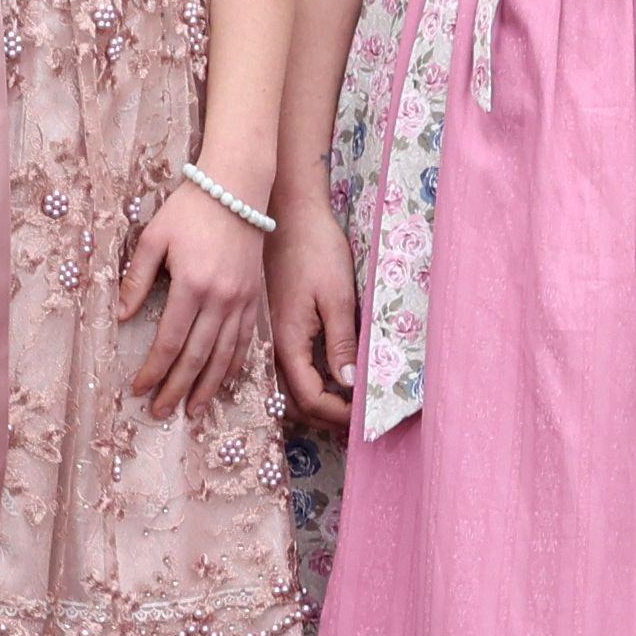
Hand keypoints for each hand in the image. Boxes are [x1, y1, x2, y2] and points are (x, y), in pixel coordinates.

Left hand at [120, 182, 271, 420]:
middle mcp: (220, 298)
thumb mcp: (154, 238)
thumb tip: (122, 317)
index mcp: (191, 284)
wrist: (237, 187)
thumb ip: (136, 279)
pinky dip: (233, 367)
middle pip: (198, 357)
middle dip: (177, 388)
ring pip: (224, 356)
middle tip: (160, 412)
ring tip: (191, 411)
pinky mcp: (253, 297)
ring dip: (207, 387)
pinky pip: (244, 341)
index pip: (170, 341)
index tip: (138, 389)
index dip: (154, 370)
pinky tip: (222, 383)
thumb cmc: (190, 209)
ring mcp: (241, 300)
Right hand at [272, 198, 360, 433]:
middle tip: (358, 422)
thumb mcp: (336, 296)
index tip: (363, 418)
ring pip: (289, 388)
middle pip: (296, 402)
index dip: (337, 415)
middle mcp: (275, 345)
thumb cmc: (316, 249)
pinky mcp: (277, 326)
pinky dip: (308, 384)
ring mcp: (273, 336)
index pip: (310, 398)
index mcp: (289, 341)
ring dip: (316, 404)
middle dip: (326, 418)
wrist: (290, 213)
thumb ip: (340, 343)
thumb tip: (349, 385)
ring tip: (346, 408)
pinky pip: (289, 369)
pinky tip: (328, 381)